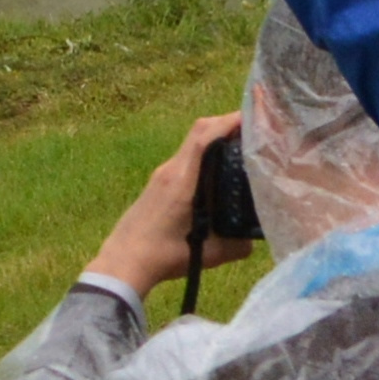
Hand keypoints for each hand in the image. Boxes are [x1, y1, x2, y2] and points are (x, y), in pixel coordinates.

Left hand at [86, 113, 251, 299]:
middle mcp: (171, 170)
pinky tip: (217, 169)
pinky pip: (186, 157)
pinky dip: (205, 153)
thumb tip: (254, 239)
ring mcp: (162, 174)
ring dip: (215, 138)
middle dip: (227, 124)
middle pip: (200, 131)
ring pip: (192, 143)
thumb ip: (237, 245)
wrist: (123, 262)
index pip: (205, 136)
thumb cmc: (163, 257)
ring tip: (241, 146)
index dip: (229, 121)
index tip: (254, 117)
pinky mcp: (158, 182)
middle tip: (254, 130)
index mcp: (182, 181)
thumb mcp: (209, 255)